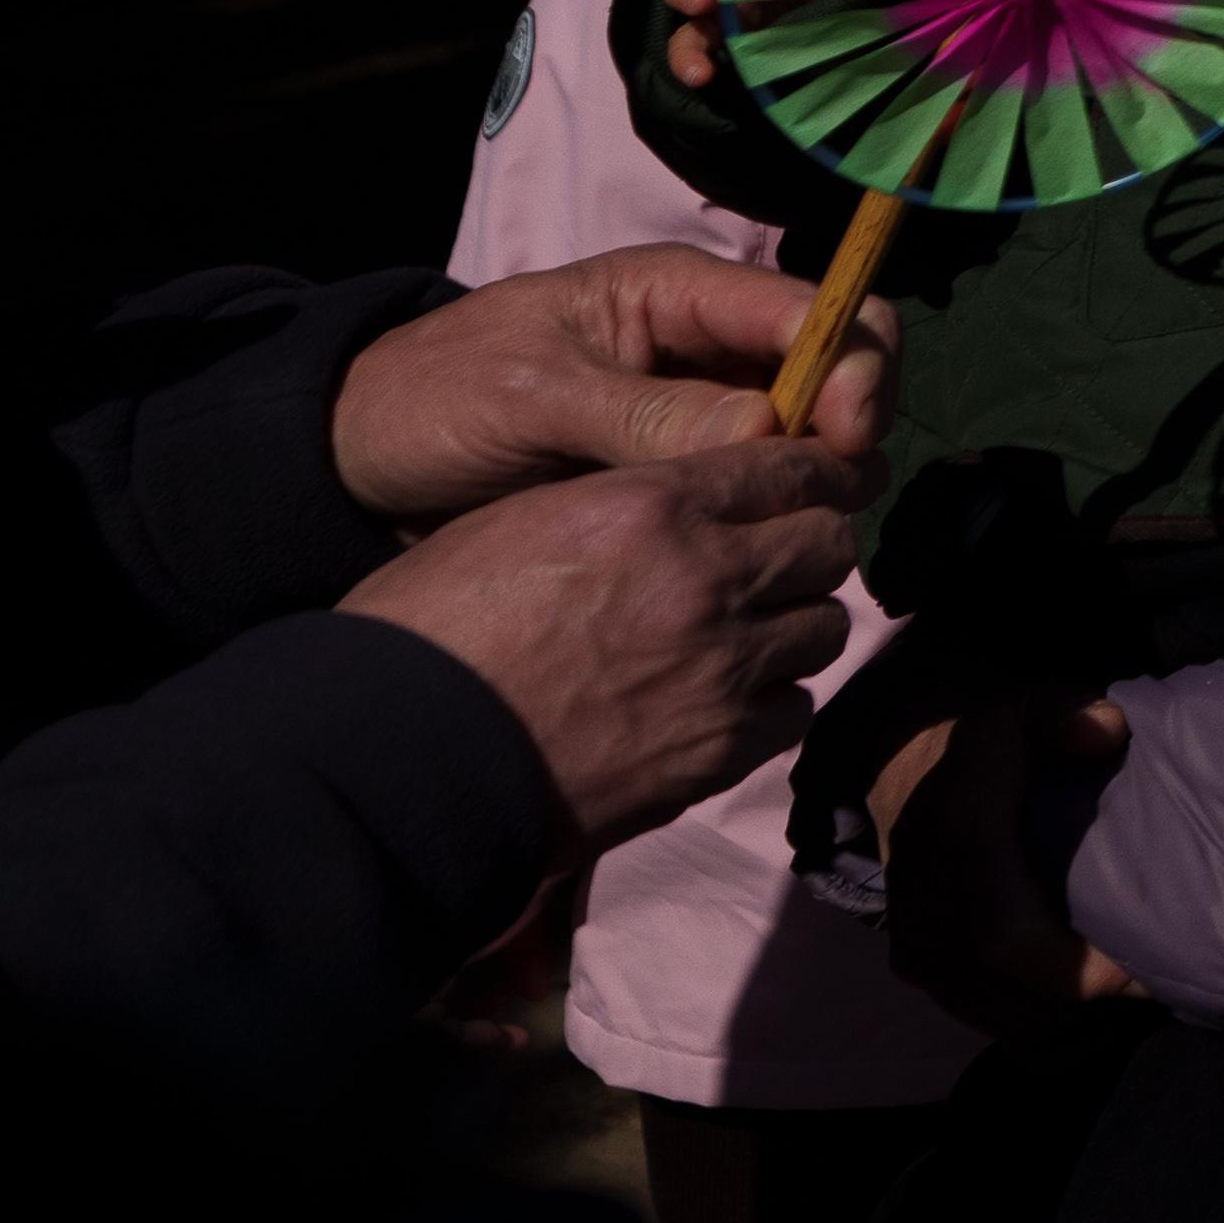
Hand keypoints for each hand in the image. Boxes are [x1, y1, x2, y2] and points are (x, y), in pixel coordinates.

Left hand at [336, 242, 893, 513]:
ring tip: (792, 537)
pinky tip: (758, 554)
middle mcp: (710, 343)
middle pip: (840, 367)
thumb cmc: (431, 400)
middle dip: (852, 429)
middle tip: (827, 505)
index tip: (845, 444)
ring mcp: (702, 409)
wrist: (357, 461)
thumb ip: (643, 413)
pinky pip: (761, 486)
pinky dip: (778, 515)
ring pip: (813, 434)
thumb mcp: (527, 397)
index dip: (854, 369)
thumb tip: (766, 438)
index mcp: (679, 292)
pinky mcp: (683, 471)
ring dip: (821, 481)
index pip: (819, 308)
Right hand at [338, 438, 868, 843]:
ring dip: (792, 628)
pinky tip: (721, 705)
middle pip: (827, 543)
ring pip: (824, 628)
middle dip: (806, 549)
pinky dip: (769, 704)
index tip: (809, 487)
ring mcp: (722, 670)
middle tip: (772, 567)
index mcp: (654, 506)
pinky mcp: (718, 750)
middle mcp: (707, 579)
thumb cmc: (430, 630)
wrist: (396, 757)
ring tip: (744, 640)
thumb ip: (626, 503)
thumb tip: (692, 502)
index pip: (792, 465)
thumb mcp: (520, 521)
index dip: (811, 474)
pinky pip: (793, 710)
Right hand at [881, 691, 1142, 1035]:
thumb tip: (1106, 732)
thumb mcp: (1022, 707)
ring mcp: (917, 951)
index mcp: (955, 850)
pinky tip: (1085, 992)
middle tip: (1160, 983)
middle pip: (1019, 998)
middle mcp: (928, 914)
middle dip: (1094, 1006)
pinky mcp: (919, 971)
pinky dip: (1042, 1016)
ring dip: (1072, 1018)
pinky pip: (989, 1019)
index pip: (1009, 941)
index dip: (1080, 969)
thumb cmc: (985, 740)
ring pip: (1007, 1021)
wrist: (901, 767)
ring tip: (1127, 987)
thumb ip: (1064, 714)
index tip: (1144, 970)